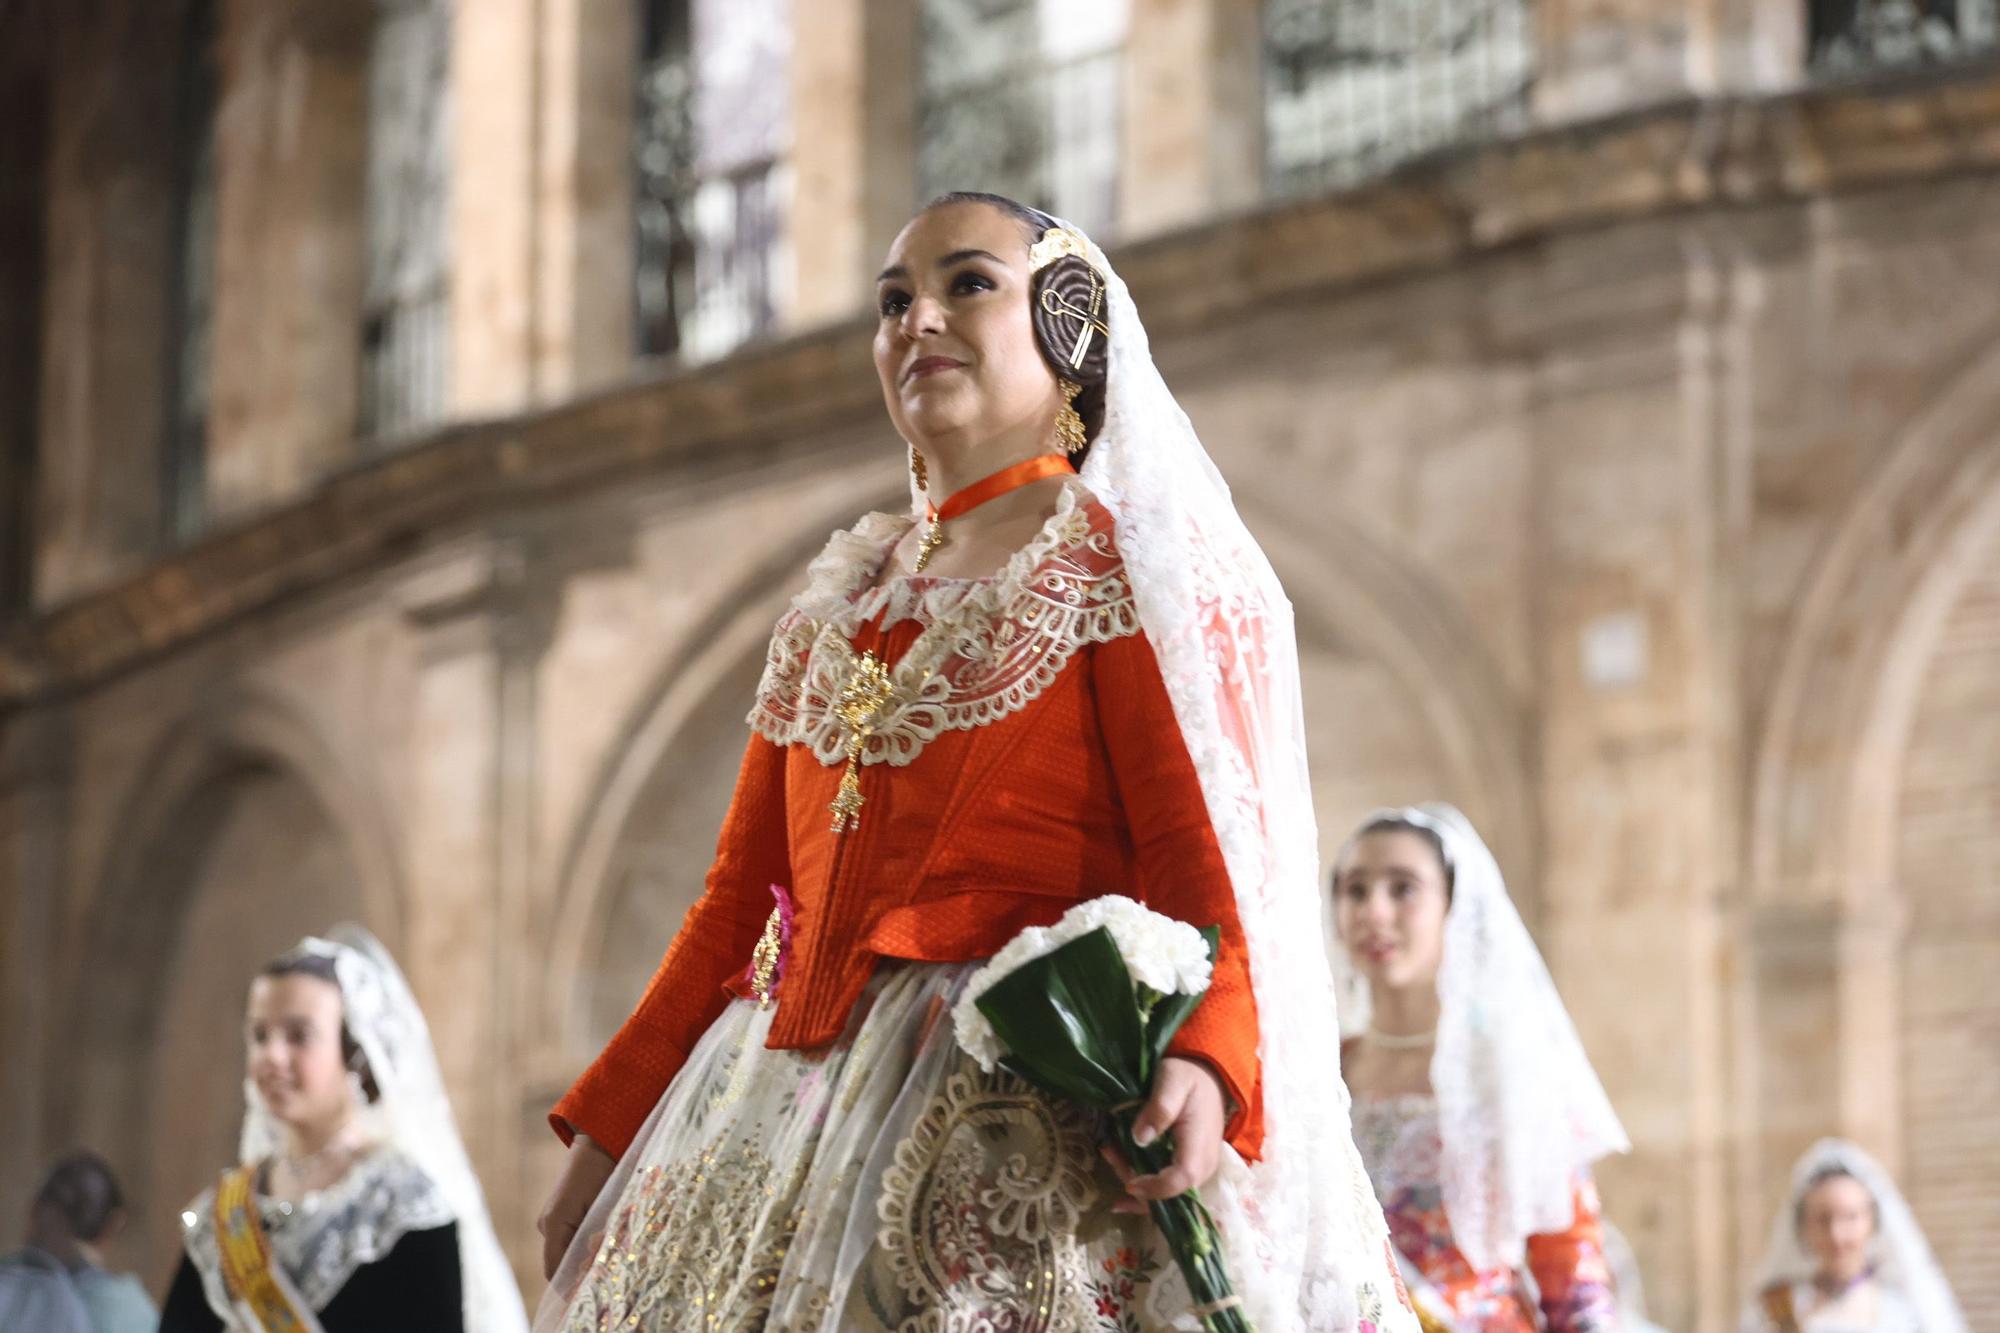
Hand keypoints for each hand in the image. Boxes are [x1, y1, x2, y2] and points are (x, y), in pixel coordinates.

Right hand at [537, 1133, 615, 1279]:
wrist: (599, 1141)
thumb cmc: (604, 1170)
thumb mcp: (605, 1203)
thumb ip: (598, 1236)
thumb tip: (596, 1264)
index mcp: (554, 1222)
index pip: (555, 1270)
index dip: (572, 1285)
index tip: (592, 1290)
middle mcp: (547, 1224)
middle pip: (562, 1263)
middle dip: (583, 1270)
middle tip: (609, 1268)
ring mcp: (551, 1219)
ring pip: (567, 1251)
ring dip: (586, 1255)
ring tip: (611, 1249)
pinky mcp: (559, 1215)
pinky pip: (569, 1239)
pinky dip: (585, 1243)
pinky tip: (605, 1237)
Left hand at [1101, 1056, 1225, 1214]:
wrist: (1209, 1078)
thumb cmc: (1189, 1077)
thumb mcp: (1172, 1080)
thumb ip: (1160, 1108)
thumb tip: (1140, 1138)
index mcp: (1199, 1146)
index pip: (1180, 1179)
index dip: (1154, 1188)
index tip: (1129, 1184)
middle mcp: (1204, 1166)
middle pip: (1169, 1193)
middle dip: (1136, 1182)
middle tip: (1109, 1152)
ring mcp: (1198, 1170)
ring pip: (1166, 1192)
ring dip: (1135, 1178)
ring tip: (1109, 1151)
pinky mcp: (1190, 1168)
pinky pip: (1168, 1186)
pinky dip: (1145, 1184)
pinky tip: (1123, 1181)